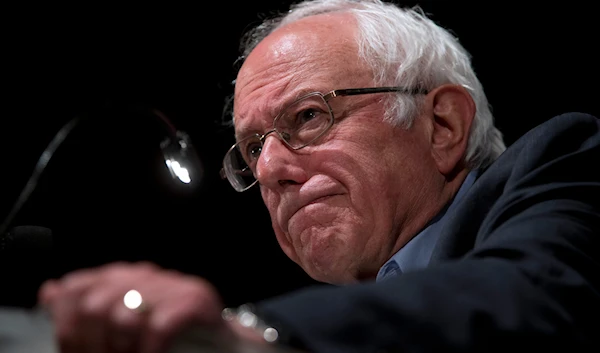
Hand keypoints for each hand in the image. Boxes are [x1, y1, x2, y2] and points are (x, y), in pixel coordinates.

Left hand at [38, 261, 252, 352]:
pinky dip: (148, 350)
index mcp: (122, 275)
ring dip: (120, 349)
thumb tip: (48, 290)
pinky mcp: (195, 298)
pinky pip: (158, 326)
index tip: (76, 351)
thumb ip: (83, 309)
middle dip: (92, 342)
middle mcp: (145, 274)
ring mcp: (172, 283)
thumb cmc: (164, 336)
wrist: (218, 342)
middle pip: (93, 303)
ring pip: (122, 314)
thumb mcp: (117, 324)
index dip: (67, 325)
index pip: (76, 287)